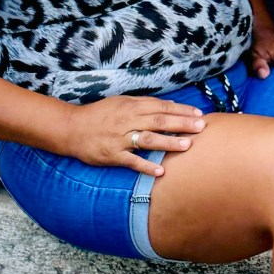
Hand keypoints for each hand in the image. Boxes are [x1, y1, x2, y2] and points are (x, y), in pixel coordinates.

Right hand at [64, 95, 205, 175]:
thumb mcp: (121, 102)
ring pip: (148, 139)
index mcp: (131, 106)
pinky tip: (161, 171)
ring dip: (169, 142)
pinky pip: (132, 161)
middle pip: (159, 120)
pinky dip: (146, 166)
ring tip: (187, 145)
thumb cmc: (99, 114)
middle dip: (182, 123)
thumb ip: (142, 104)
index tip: (198, 114)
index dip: (181, 110)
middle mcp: (128, 120)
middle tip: (201, 127)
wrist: (72, 128)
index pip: (161, 107)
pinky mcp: (112, 155)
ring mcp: (120, 138)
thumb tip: (168, 106)